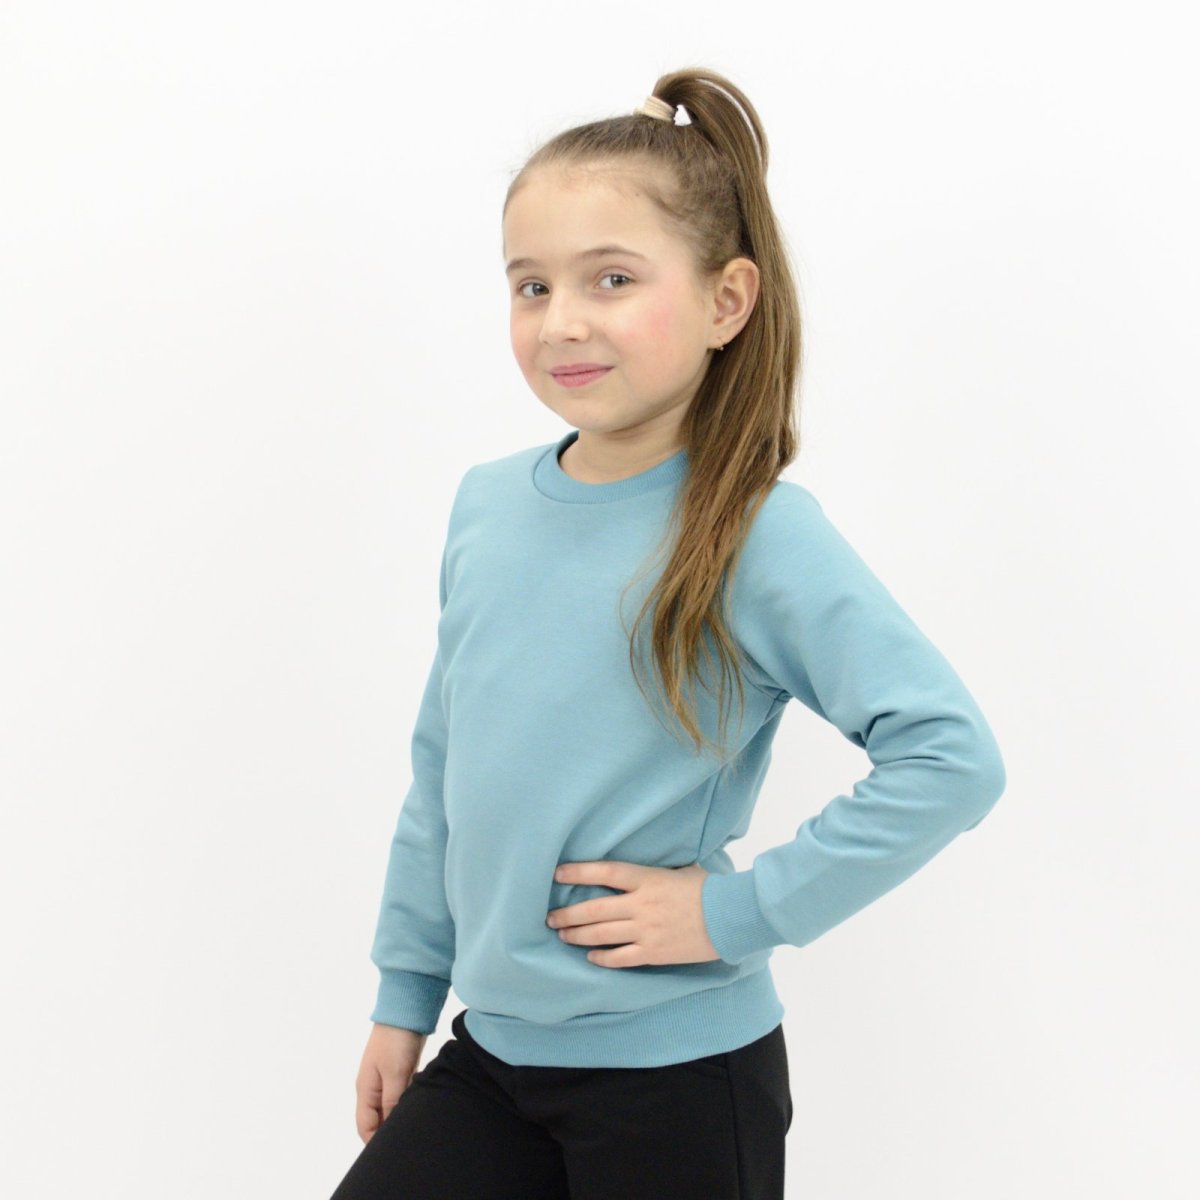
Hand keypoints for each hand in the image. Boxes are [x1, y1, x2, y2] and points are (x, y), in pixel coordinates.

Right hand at [354, 1023, 426, 1143]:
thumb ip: (392, 1101)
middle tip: (406, 1141)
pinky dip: (406, 1103)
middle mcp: (372, 1088)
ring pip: (389, 1108)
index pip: (365, 1127)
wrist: (405, 1009)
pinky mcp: (398, 1071)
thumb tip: (390, 1127)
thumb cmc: (396, 1041)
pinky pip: (399, 1096)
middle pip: (376, 1120)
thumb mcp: (395, 1073)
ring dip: (399, 1117)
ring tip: (413, 1128)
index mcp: (365, 1090)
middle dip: (388, 1133)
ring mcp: (385, 1079)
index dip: (375, 1143)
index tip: (392, 1153)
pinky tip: (418, 1106)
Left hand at [546, 860, 720, 966]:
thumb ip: (656, 870)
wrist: (730, 917)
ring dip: (578, 935)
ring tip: (563, 934)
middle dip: (568, 914)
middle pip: (594, 909)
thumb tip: (641, 866)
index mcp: (647, 879)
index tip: (557, 874)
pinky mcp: (654, 953)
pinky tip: (590, 956)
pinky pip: (621, 958)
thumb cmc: (708, 889)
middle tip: (550, 917)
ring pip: (602, 934)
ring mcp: (646, 930)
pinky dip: (602, 958)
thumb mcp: (680, 869)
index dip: (578, 873)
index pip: (605, 872)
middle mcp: (641, 905)